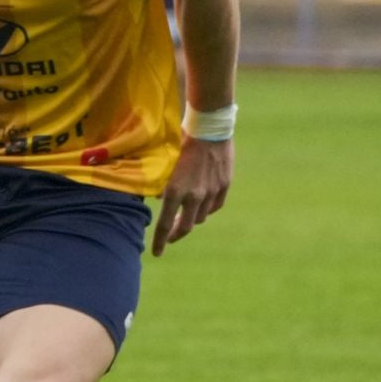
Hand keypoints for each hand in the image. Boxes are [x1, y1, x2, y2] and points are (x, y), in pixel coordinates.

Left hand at [152, 136, 231, 256]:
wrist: (209, 128)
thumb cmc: (180, 141)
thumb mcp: (164, 163)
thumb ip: (160, 183)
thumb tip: (158, 197)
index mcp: (175, 191)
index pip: (166, 224)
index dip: (160, 241)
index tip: (156, 253)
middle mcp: (194, 196)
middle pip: (186, 226)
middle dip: (175, 234)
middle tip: (169, 238)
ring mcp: (211, 192)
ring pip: (201, 217)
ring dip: (191, 219)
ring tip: (183, 216)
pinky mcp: (224, 186)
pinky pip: (214, 206)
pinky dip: (206, 209)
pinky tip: (201, 206)